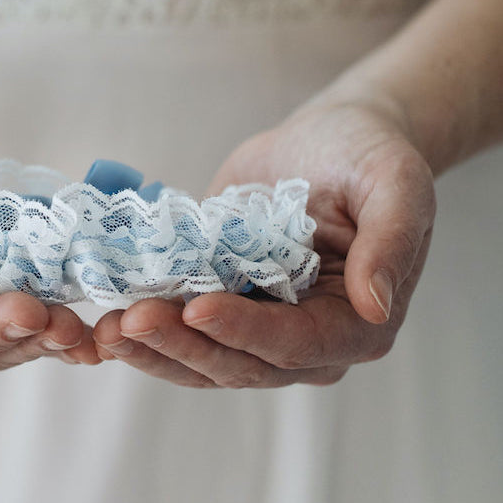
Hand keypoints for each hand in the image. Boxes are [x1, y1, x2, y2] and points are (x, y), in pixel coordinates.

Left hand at [92, 100, 435, 387]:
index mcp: (356, 323)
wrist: (327, 138)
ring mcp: (258, 327)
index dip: (244, 331)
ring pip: (202, 358)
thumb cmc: (368, 155)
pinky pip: (182, 330)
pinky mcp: (223, 305)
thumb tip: (376, 307)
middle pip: (238, 363)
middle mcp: (305, 340)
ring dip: (153, 348)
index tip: (197, 309)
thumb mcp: (395, 184)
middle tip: (130, 322)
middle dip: (181, 345)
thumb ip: (390, 244)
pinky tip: (107, 319)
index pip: (294, 343)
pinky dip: (147, 330)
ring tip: (107, 329)